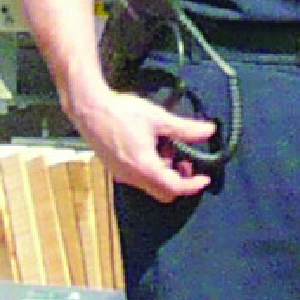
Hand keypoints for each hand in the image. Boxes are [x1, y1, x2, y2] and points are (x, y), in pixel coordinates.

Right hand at [69, 83, 220, 203]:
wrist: (88, 108)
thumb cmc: (122, 112)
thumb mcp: (159, 119)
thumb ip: (185, 129)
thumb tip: (210, 130)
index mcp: (145, 168)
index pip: (175, 187)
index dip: (193, 185)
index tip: (205, 177)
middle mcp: (132, 177)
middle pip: (163, 192)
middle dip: (178, 180)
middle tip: (185, 161)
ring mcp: (121, 174)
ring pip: (150, 184)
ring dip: (163, 172)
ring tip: (166, 147)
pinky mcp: (113, 168)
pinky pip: (137, 177)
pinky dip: (150, 169)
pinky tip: (149, 146)